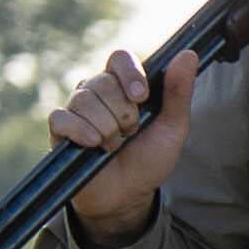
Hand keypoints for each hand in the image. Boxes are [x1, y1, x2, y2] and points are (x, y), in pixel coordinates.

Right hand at [41, 43, 200, 248]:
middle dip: (123, 112)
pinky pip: (61, 117)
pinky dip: (82, 131)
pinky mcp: (59, 130)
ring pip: (83, 99)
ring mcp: (76, 110)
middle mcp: (97, 92)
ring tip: (114, 144)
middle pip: (102, 81)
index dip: (130, 73)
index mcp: (124, 86)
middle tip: (131, 132)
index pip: (119, 58)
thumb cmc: (150, 158)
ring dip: (107, 127)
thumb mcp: (173, 127)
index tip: (141, 96)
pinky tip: (94, 145)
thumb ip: (179, 92)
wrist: (128, 194)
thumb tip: (188, 54)